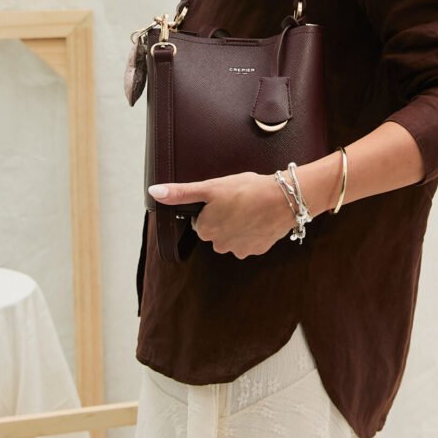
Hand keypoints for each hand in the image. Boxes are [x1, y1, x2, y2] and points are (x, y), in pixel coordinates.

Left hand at [147, 171, 295, 258]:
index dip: (212, 208)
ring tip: (250, 208)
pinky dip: (254, 232)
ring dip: (239, 226)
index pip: (201, 221)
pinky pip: (250, 241)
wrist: (283, 200)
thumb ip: (181, 192)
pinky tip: (260, 218)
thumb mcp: (210, 187)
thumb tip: (154, 192)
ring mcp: (240, 250)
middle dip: (225, 217)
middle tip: (238, 201)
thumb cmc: (246, 190)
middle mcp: (220, 245)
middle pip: (217, 230)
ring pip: (234, 237)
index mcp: (205, 230)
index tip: (224, 198)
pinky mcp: (257, 250)